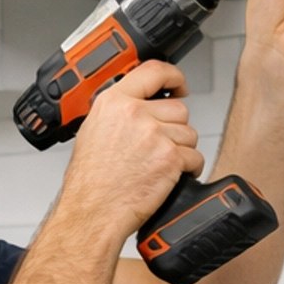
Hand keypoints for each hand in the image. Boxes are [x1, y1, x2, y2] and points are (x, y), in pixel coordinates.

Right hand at [60, 61, 203, 244]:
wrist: (92, 212)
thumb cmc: (89, 182)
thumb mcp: (93, 132)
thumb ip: (118, 113)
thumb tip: (140, 105)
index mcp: (113, 102)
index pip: (154, 71)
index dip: (174, 76)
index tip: (179, 85)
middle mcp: (134, 114)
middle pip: (178, 108)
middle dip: (175, 128)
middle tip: (160, 146)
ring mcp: (154, 135)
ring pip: (189, 133)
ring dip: (181, 150)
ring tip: (159, 165)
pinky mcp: (169, 158)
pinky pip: (194, 157)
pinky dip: (188, 169)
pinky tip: (169, 176)